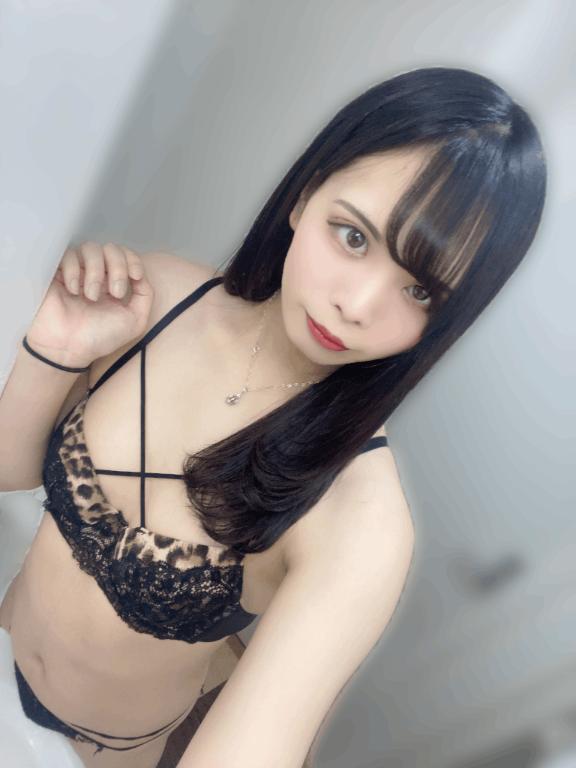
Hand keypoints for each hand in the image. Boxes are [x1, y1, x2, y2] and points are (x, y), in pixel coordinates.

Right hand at [27, 242, 153, 367]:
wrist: (68, 349)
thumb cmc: (100, 338)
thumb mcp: (135, 321)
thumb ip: (145, 296)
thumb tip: (141, 275)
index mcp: (113, 283)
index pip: (125, 255)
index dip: (133, 260)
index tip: (135, 276)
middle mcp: (96, 274)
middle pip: (111, 248)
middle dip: (118, 268)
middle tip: (114, 293)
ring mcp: (75, 271)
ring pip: (90, 248)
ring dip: (97, 272)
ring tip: (92, 297)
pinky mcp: (55, 271)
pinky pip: (67, 255)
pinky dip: (74, 271)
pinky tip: (73, 292)